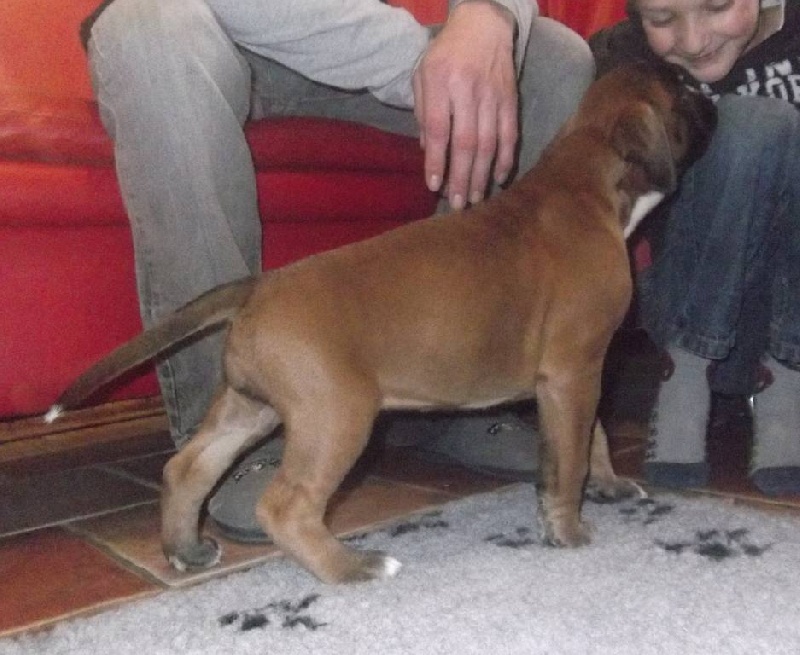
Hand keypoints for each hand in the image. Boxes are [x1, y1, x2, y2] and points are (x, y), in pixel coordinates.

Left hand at [412, 1, 517, 209]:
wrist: (484, 24)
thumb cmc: (446, 54)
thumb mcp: (423, 74)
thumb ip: (423, 111)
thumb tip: (429, 151)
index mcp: (441, 81)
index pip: (438, 127)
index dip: (436, 160)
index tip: (434, 186)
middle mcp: (468, 89)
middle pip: (466, 142)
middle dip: (461, 177)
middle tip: (457, 204)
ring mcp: (493, 95)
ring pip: (489, 143)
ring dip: (482, 175)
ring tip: (474, 198)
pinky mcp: (511, 99)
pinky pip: (510, 134)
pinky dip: (505, 159)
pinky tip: (499, 178)